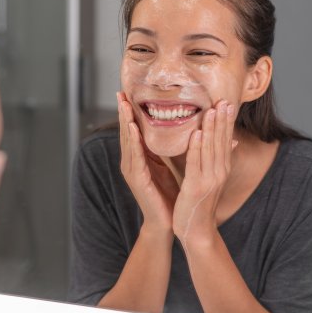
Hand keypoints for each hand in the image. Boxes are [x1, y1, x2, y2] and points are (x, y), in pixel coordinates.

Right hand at [118, 92, 178, 235]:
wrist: (169, 221)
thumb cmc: (170, 194)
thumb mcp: (171, 165)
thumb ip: (173, 147)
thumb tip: (190, 128)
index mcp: (140, 158)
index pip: (134, 130)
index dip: (131, 111)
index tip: (129, 92)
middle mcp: (132, 162)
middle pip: (126, 131)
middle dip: (123, 111)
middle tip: (121, 91)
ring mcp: (132, 170)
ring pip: (127, 141)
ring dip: (125, 121)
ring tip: (123, 104)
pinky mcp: (137, 179)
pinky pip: (135, 156)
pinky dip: (133, 141)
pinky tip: (133, 128)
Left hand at [173, 101, 236, 246]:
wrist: (197, 231)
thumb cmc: (199, 204)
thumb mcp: (210, 179)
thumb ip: (216, 159)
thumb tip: (231, 141)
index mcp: (221, 169)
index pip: (225, 141)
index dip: (226, 122)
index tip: (227, 102)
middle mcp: (219, 172)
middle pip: (221, 141)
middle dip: (222, 120)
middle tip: (224, 99)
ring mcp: (209, 179)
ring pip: (210, 149)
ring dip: (211, 128)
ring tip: (212, 109)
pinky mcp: (196, 186)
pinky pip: (196, 163)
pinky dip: (197, 147)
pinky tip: (197, 133)